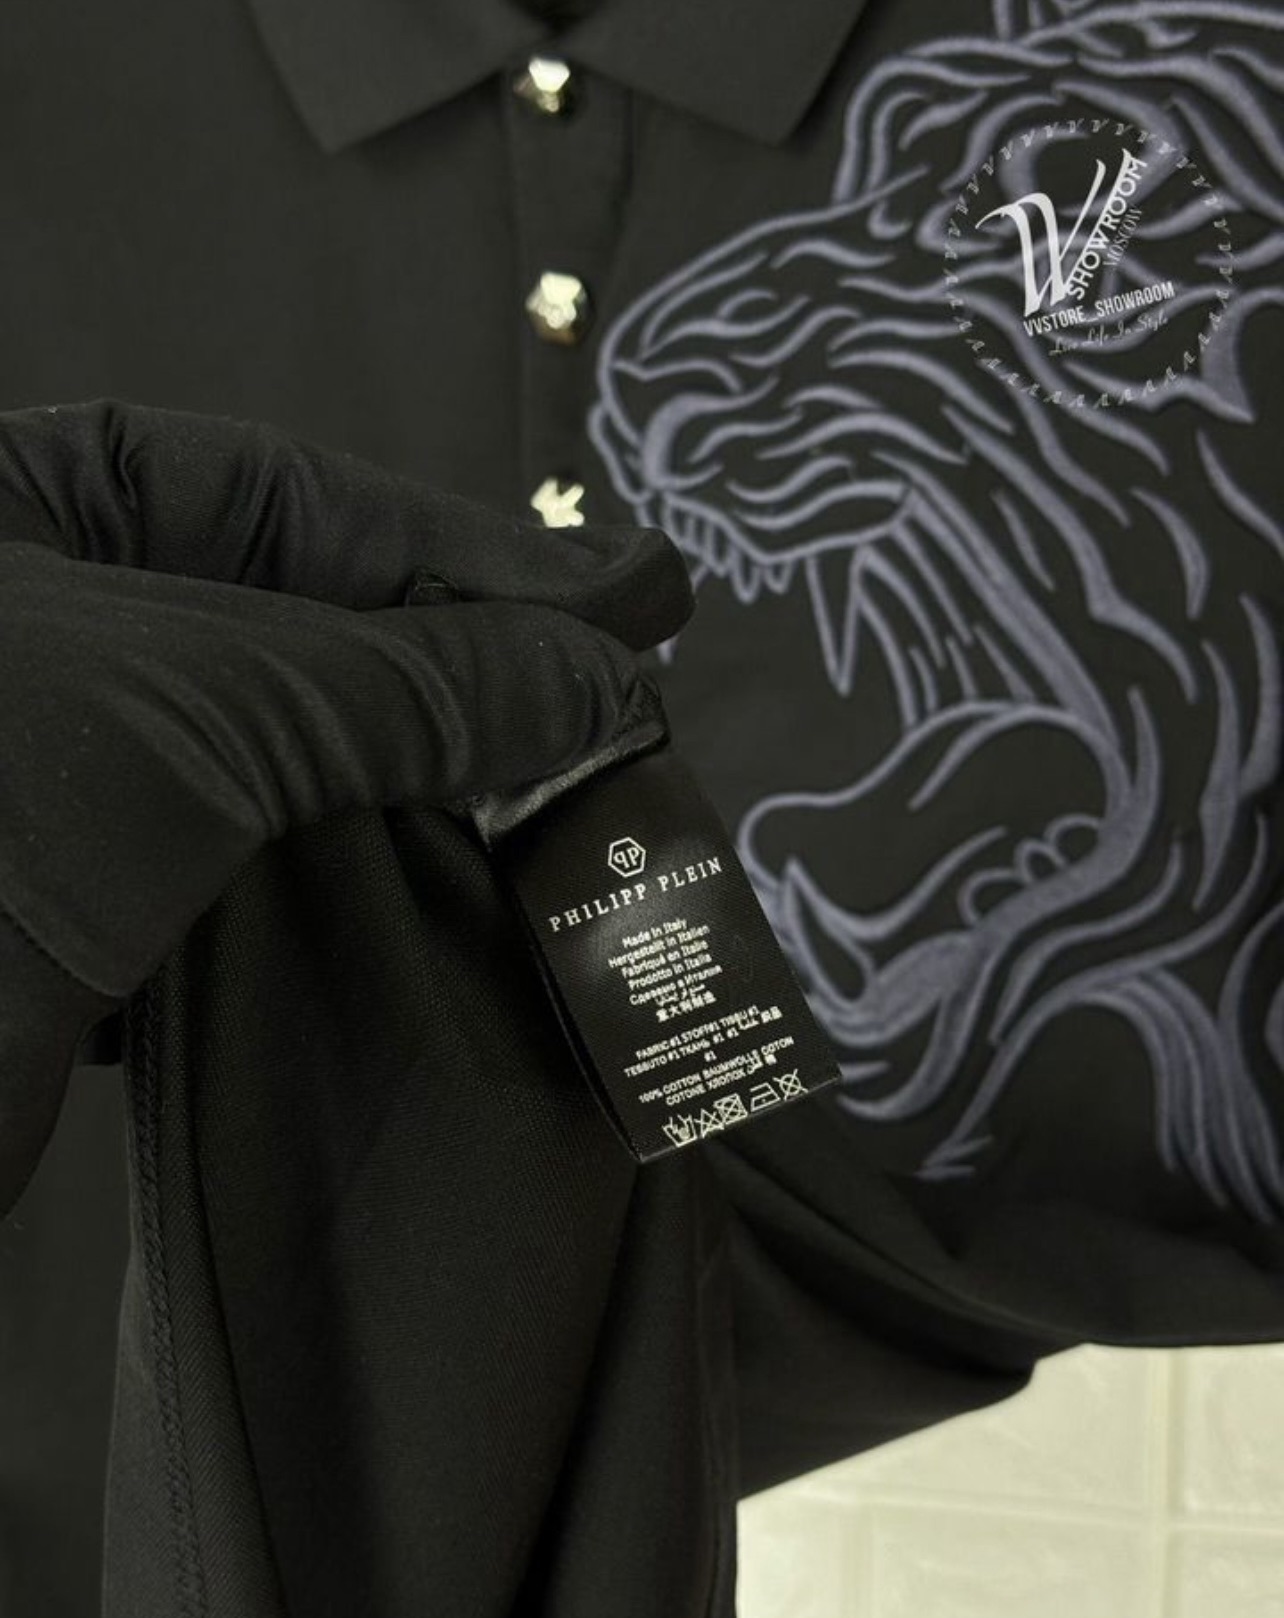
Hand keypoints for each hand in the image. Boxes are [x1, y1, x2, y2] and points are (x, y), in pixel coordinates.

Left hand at [0, 399, 691, 1214]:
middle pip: (316, 626)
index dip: (484, 555)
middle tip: (629, 713)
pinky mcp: (90, 905)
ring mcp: (74, 767)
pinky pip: (259, 871)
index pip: (306, 499)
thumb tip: (609, 671)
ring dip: (435, 797)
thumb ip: (419, 678)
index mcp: (37, 499)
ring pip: (295, 758)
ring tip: (582, 809)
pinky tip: (465, 905)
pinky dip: (364, 894)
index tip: (638, 602)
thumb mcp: (212, 701)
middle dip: (474, 675)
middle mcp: (53, 618)